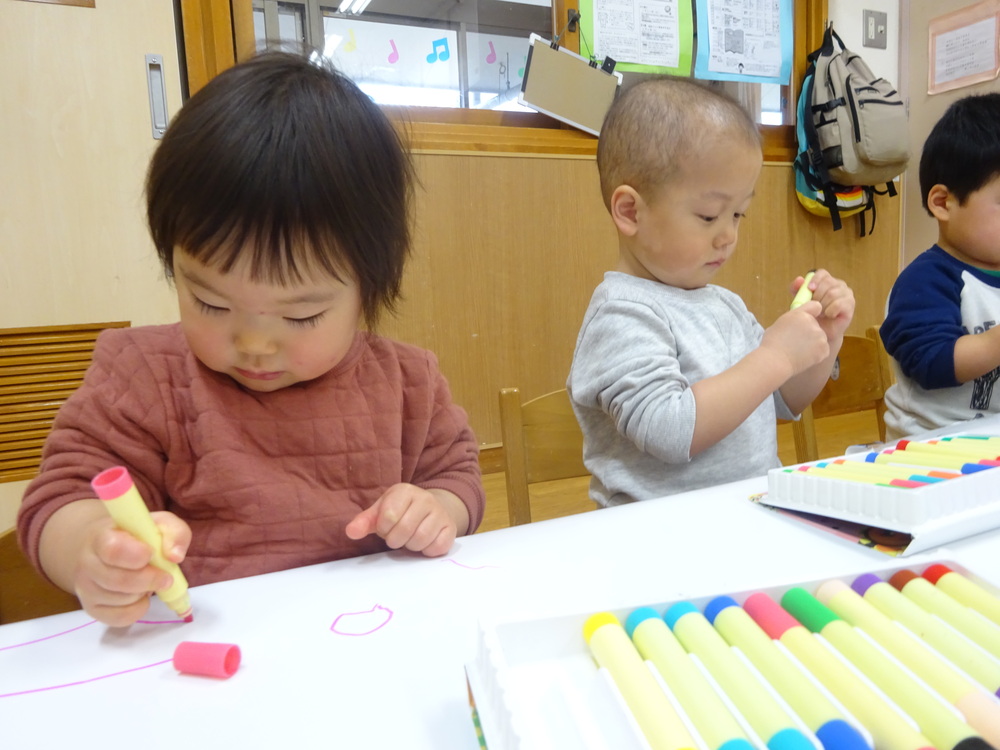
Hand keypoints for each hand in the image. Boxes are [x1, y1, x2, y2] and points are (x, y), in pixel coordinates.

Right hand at [73, 512, 190, 626]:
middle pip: (118, 580)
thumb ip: (174, 533)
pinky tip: (140, 595)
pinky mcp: (92, 609)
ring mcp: (86, 589)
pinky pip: (120, 617)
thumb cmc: (137, 536)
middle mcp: (87, 564)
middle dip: (149, 580)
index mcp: (102, 537)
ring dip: (144, 592)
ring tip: (147, 580)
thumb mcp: (159, 524)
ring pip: (121, 600)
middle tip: (166, 577)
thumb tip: (175, 556)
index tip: (152, 554)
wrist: (105, 548)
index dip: (137, 555)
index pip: (113, 550)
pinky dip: (138, 609)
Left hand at [345, 484, 464, 556]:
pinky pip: (437, 547)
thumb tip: (350, 532)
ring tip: (410, 538)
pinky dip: (427, 550)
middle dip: (396, 539)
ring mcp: (440, 513)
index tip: (386, 527)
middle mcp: (425, 498)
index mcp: (405, 491)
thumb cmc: (400, 511)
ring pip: (420, 540)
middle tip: (397, 536)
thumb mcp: (380, 512)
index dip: (384, 529)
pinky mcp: (451, 528)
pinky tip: (425, 542)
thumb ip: (364, 522)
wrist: (430, 509)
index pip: (389, 517)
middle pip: (404, 530)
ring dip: (411, 546)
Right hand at [762, 301, 830, 376]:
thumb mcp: (780, 323)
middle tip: (797, 342)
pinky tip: (804, 357)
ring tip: (798, 351)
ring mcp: (820, 336)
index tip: (807, 321)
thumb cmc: (771, 344)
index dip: (812, 313)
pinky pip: (823, 350)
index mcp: (800, 314)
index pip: (815, 306)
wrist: (775, 360)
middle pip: (816, 325)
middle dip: (810, 332)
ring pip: (820, 338)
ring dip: (813, 344)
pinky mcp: (824, 349)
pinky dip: (816, 354)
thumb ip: (793, 320)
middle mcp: (813, 322)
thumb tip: (797, 323)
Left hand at [791, 269, 854, 340]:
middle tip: (813, 306)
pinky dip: (830, 311)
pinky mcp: (850, 304)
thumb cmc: (811, 315)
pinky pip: (838, 304)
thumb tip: (800, 279)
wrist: (820, 332)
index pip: (822, 273)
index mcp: (826, 281)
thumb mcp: (800, 301)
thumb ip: (797, 289)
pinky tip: (828, 315)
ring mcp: (846, 293)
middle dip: (817, 295)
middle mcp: (838, 284)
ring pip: (832, 293)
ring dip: (822, 305)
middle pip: (828, 282)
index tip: (809, 289)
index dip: (815, 279)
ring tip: (819, 313)